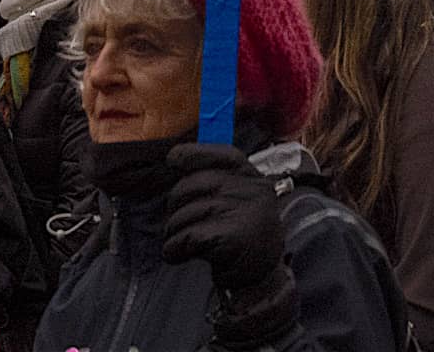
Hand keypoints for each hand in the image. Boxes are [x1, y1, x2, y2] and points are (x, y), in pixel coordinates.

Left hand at [163, 143, 285, 290]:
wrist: (260, 280)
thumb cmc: (241, 237)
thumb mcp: (239, 203)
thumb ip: (217, 181)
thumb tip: (176, 156)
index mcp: (254, 178)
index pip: (224, 154)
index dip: (195, 153)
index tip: (173, 158)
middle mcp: (253, 190)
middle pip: (194, 184)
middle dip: (175, 205)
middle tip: (177, 224)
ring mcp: (245, 212)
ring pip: (185, 213)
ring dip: (173, 232)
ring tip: (184, 244)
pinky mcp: (233, 236)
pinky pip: (187, 236)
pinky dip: (175, 249)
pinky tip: (181, 255)